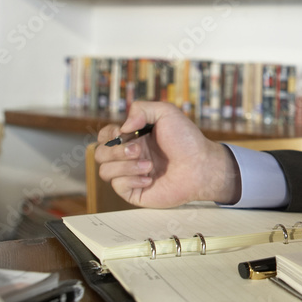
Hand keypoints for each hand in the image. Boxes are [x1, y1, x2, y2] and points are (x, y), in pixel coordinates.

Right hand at [94, 101, 240, 207]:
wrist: (201, 166)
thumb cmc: (187, 140)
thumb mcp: (167, 113)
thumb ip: (141, 109)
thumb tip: (122, 128)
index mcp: (134, 138)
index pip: (105, 136)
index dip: (108, 135)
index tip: (123, 133)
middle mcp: (130, 156)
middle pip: (100, 154)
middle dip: (116, 151)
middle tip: (138, 150)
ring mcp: (131, 175)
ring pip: (105, 171)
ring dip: (125, 166)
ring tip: (149, 165)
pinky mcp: (135, 192)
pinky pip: (117, 186)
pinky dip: (131, 180)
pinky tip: (150, 178)